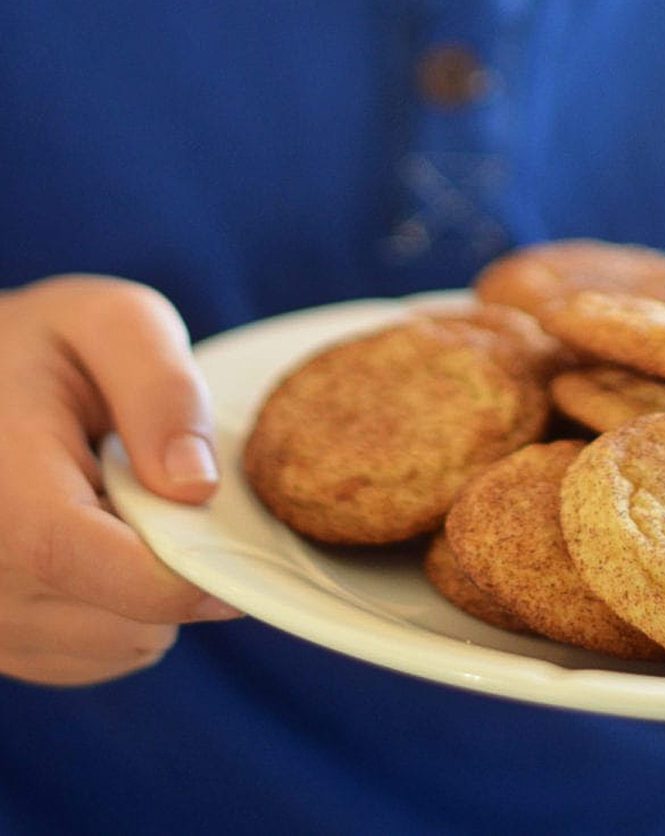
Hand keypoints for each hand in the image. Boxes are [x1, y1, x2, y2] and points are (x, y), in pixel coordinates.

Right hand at [0, 275, 239, 686]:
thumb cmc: (47, 349)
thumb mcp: (109, 324)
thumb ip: (160, 390)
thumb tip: (196, 486)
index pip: (75, 554)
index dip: (176, 570)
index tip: (235, 549)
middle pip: (117, 615)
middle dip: (175, 565)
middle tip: (157, 496)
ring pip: (120, 643)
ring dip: (151, 591)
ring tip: (119, 513)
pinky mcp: (0, 642)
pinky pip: (100, 654)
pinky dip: (125, 612)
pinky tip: (101, 547)